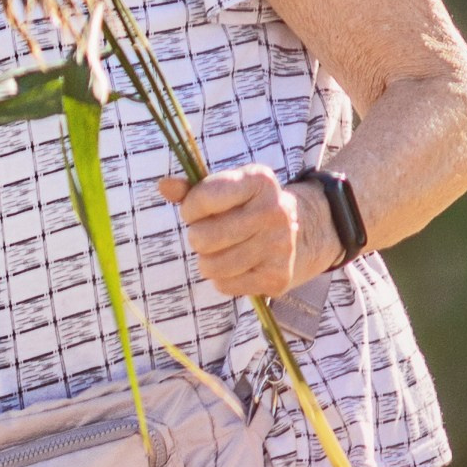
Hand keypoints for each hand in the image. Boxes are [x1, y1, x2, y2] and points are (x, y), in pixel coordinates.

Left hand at [156, 165, 337, 299]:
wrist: (302, 232)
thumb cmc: (250, 208)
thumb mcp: (228, 189)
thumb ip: (193, 189)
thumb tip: (163, 186)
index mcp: (260, 181)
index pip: (202, 198)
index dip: (190, 208)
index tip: (198, 210)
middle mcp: (274, 212)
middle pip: (202, 238)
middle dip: (199, 237)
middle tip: (213, 234)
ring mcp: (279, 247)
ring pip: (211, 266)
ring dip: (209, 261)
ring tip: (224, 250)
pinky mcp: (277, 277)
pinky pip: (225, 285)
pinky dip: (224, 279)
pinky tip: (239, 265)